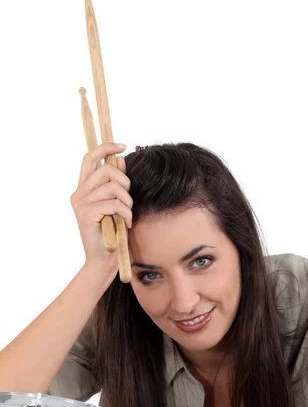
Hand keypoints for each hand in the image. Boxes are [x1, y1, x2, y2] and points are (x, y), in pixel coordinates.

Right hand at [70, 143, 132, 276]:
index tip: (123, 145)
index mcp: (83, 188)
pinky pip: (114, 204)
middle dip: (125, 182)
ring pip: (113, 187)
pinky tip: (126, 223)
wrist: (104, 261)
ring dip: (127, 201)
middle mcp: (78, 194)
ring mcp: (80, 204)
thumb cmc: (113, 233)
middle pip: (106, 170)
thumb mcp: (116, 203)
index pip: (90, 157)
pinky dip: (126, 213)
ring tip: (128, 214)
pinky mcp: (86, 215)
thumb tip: (121, 160)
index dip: (106, 147)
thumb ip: (116, 183)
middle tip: (129, 200)